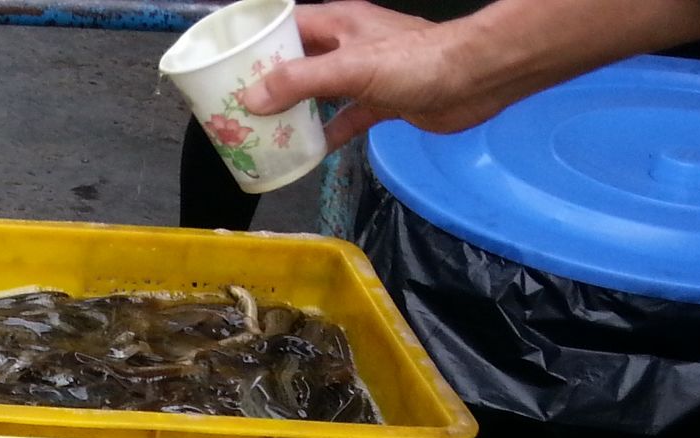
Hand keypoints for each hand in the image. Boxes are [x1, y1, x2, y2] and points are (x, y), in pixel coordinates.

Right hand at [239, 3, 499, 149]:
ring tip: (263, 132)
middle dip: (268, 83)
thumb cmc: (416, 62)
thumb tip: (252, 99)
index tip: (226, 66)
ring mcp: (363, 74)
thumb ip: (301, 82)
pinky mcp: (380, 101)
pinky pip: (343, 118)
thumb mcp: (351, 68)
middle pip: (296, 61)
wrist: (473, 80)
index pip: (284, 26)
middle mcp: (346, 45)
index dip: (255, 43)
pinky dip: (326, 134)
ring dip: (294, 112)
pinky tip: (308, 152)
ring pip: (317, 92)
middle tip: (236, 107)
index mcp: (336, 23)